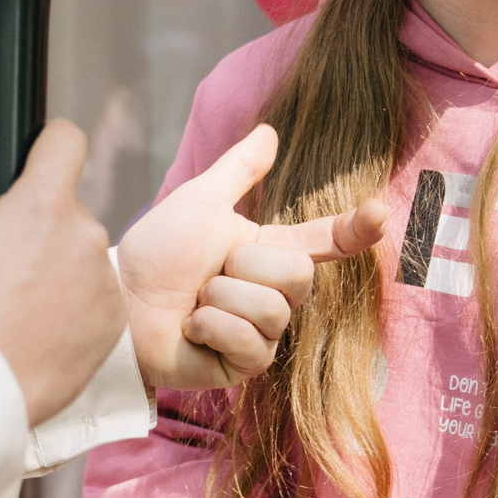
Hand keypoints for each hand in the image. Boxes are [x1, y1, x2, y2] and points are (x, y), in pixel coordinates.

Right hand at [0, 123, 122, 425]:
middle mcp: (84, 234)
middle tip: (1, 263)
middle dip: (40, 224)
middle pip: (67, 207)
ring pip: (82, 254)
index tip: (34, 160)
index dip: (48, 143)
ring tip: (18, 305)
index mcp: (42, 204)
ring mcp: (103, 281)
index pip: (66, 141)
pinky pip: (96, 298)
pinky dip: (74, 307)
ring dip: (59, 267)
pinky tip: (39, 330)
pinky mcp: (114, 323)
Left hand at [115, 125, 390, 390]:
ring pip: (272, 309)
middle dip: (244, 265)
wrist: (119, 298)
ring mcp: (262, 334)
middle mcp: (273, 295)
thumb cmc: (156, 252)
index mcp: (269, 253)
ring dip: (221, 297)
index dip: (355, 230)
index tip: (379, 212)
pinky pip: (251, 343)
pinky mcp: (243, 366)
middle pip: (297, 274)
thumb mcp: (200, 201)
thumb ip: (239, 170)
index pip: (326, 242)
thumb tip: (270, 132)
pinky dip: (212, 327)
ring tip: (194, 302)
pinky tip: (191, 328)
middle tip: (208, 272)